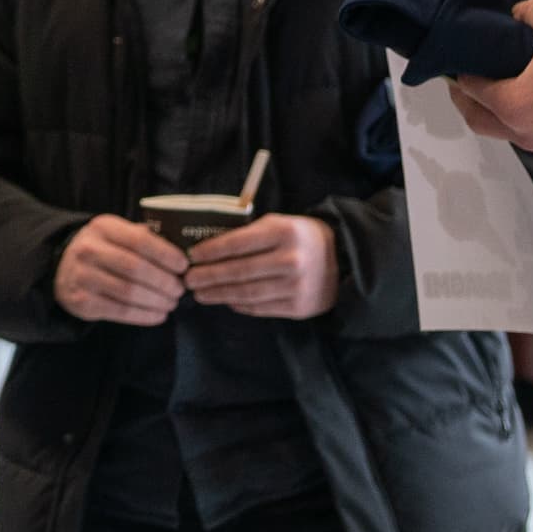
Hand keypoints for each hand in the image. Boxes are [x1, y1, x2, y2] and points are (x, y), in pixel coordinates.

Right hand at [53, 214, 186, 325]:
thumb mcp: (116, 233)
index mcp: (103, 227)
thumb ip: (143, 237)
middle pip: (136, 268)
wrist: (61, 267)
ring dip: (157, 301)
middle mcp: (89, 250)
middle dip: (164, 281)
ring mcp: (83, 277)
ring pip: (129, 292)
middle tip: (180, 289)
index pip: (140, 240)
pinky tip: (158, 315)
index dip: (166, 254)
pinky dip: (144, 316)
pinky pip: (119, 311)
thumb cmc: (102, 249)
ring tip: (172, 303)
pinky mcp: (81, 302)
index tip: (183, 266)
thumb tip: (181, 252)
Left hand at [184, 214, 337, 318]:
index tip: (191, 256)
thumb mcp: (281, 224)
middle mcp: (291, 260)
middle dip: (209, 276)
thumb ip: (251, 234)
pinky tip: (225, 301)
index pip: (239, 243)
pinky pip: (260, 308)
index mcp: (285, 232)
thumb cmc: (303, 238)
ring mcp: (295, 286)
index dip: (211, 251)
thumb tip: (210, 249)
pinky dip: (239, 305)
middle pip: (239, 271)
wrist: (344, 260)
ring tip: (200, 293)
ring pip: (247, 293)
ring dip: (219, 294)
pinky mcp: (298, 307)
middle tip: (188, 280)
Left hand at [449, 0, 532, 162]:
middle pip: (481, 122)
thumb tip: (519, 13)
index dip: (461, 73)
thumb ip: (530, 11)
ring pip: (513, 134)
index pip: (471, 90)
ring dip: (503, 114)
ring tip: (506, 88)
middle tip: (465, 82)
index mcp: (513, 105)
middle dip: (469, 102)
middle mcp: (527, 135)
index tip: (457, 62)